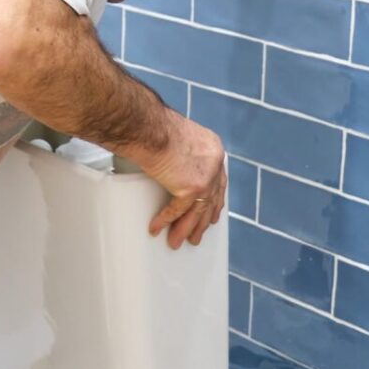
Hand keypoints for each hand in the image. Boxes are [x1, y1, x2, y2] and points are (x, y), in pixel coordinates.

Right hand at [140, 114, 226, 248]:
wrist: (149, 127)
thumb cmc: (155, 127)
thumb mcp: (178, 139)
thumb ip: (182, 155)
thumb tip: (173, 166)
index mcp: (213, 148)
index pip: (219, 181)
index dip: (215, 200)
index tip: (211, 213)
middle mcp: (214, 163)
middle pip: (211, 199)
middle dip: (202, 220)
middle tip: (196, 234)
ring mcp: (206, 176)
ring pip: (197, 210)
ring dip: (185, 228)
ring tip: (176, 241)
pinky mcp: (192, 187)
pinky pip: (177, 210)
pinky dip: (166, 220)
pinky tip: (158, 227)